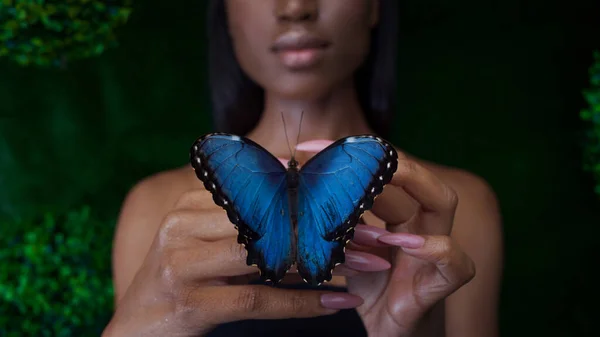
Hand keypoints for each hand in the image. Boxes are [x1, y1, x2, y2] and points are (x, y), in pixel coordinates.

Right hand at [102, 189, 366, 336]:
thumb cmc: (184, 280)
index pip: (263, 186)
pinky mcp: (190, 304)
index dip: (315, 191)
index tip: (359, 197)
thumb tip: (302, 184)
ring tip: (369, 264)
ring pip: (268, 253)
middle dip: (328, 225)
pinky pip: (258, 299)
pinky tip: (340, 302)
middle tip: (375, 234)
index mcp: (192, 202)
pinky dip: (303, 302)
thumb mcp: (211, 239)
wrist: (135, 331)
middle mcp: (184, 224)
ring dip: (325, 261)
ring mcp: (182, 264)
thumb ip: (249, 215)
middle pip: (270, 217)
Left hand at [296, 140, 475, 336]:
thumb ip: (330, 222)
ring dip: (408, 187)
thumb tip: (285, 191)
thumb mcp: (343, 250)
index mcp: (398, 212)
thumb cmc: (368, 288)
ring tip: (369, 189)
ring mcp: (434, 250)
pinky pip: (455, 261)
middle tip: (338, 156)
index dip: (349, 155)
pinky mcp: (441, 284)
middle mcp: (419, 223)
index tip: (306, 150)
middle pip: (414, 172)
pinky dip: (435, 248)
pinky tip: (402, 245)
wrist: (387, 332)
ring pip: (443, 202)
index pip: (381, 170)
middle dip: (379, 158)